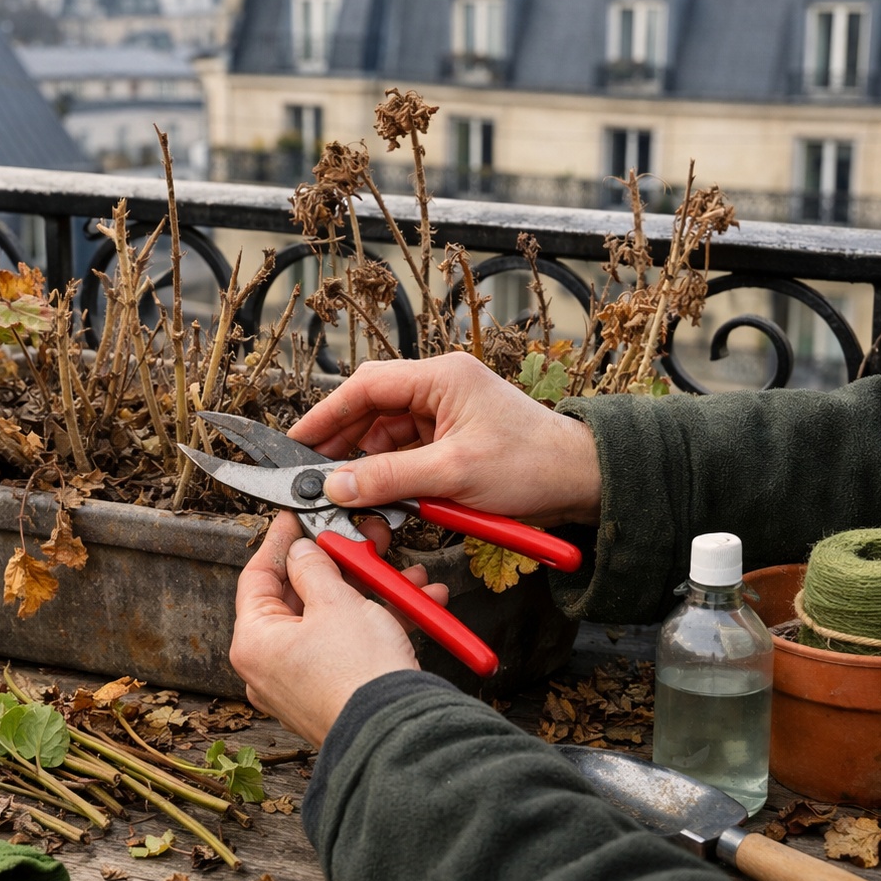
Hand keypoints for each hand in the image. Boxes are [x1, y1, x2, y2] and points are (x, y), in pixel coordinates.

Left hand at [230, 513, 447, 745]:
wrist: (398, 734)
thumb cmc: (358, 676)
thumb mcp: (335, 601)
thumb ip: (314, 567)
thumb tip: (302, 551)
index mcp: (254, 642)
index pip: (257, 577)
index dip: (279, 542)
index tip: (294, 520)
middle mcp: (269, 667)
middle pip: (297, 598)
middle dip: (338, 566)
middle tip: (356, 542)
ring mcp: (300, 683)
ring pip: (330, 621)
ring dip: (368, 592)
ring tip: (399, 574)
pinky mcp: (332, 693)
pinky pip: (349, 647)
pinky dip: (377, 623)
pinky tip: (414, 605)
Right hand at [289, 352, 601, 525]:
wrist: (584, 482)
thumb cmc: (532, 465)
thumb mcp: (452, 474)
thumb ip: (388, 478)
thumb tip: (335, 485)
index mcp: (441, 377)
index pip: (365, 386)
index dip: (325, 415)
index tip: (295, 441)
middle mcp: (440, 389)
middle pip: (370, 411)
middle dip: (341, 446)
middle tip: (312, 475)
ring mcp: (447, 416)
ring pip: (385, 438)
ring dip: (366, 469)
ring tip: (348, 498)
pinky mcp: (453, 443)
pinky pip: (407, 457)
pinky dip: (391, 480)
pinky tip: (379, 503)